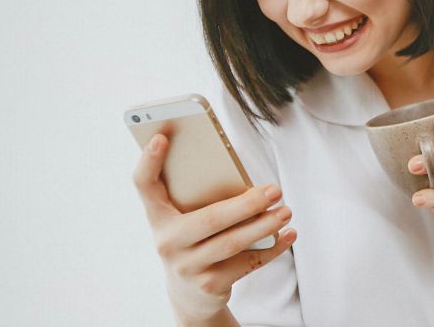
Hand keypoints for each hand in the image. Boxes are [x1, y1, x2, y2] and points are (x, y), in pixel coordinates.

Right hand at [132, 133, 295, 322]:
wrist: (189, 296)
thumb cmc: (195, 239)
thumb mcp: (187, 219)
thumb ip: (202, 197)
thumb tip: (244, 179)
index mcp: (158, 215)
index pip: (144, 184)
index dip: (148, 161)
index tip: (161, 136)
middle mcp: (167, 241)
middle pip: (210, 219)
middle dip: (247, 204)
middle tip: (275, 190)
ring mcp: (186, 266)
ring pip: (232, 243)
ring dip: (264, 226)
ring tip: (286, 211)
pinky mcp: (208, 286)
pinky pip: (245, 264)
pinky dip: (271, 249)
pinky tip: (288, 235)